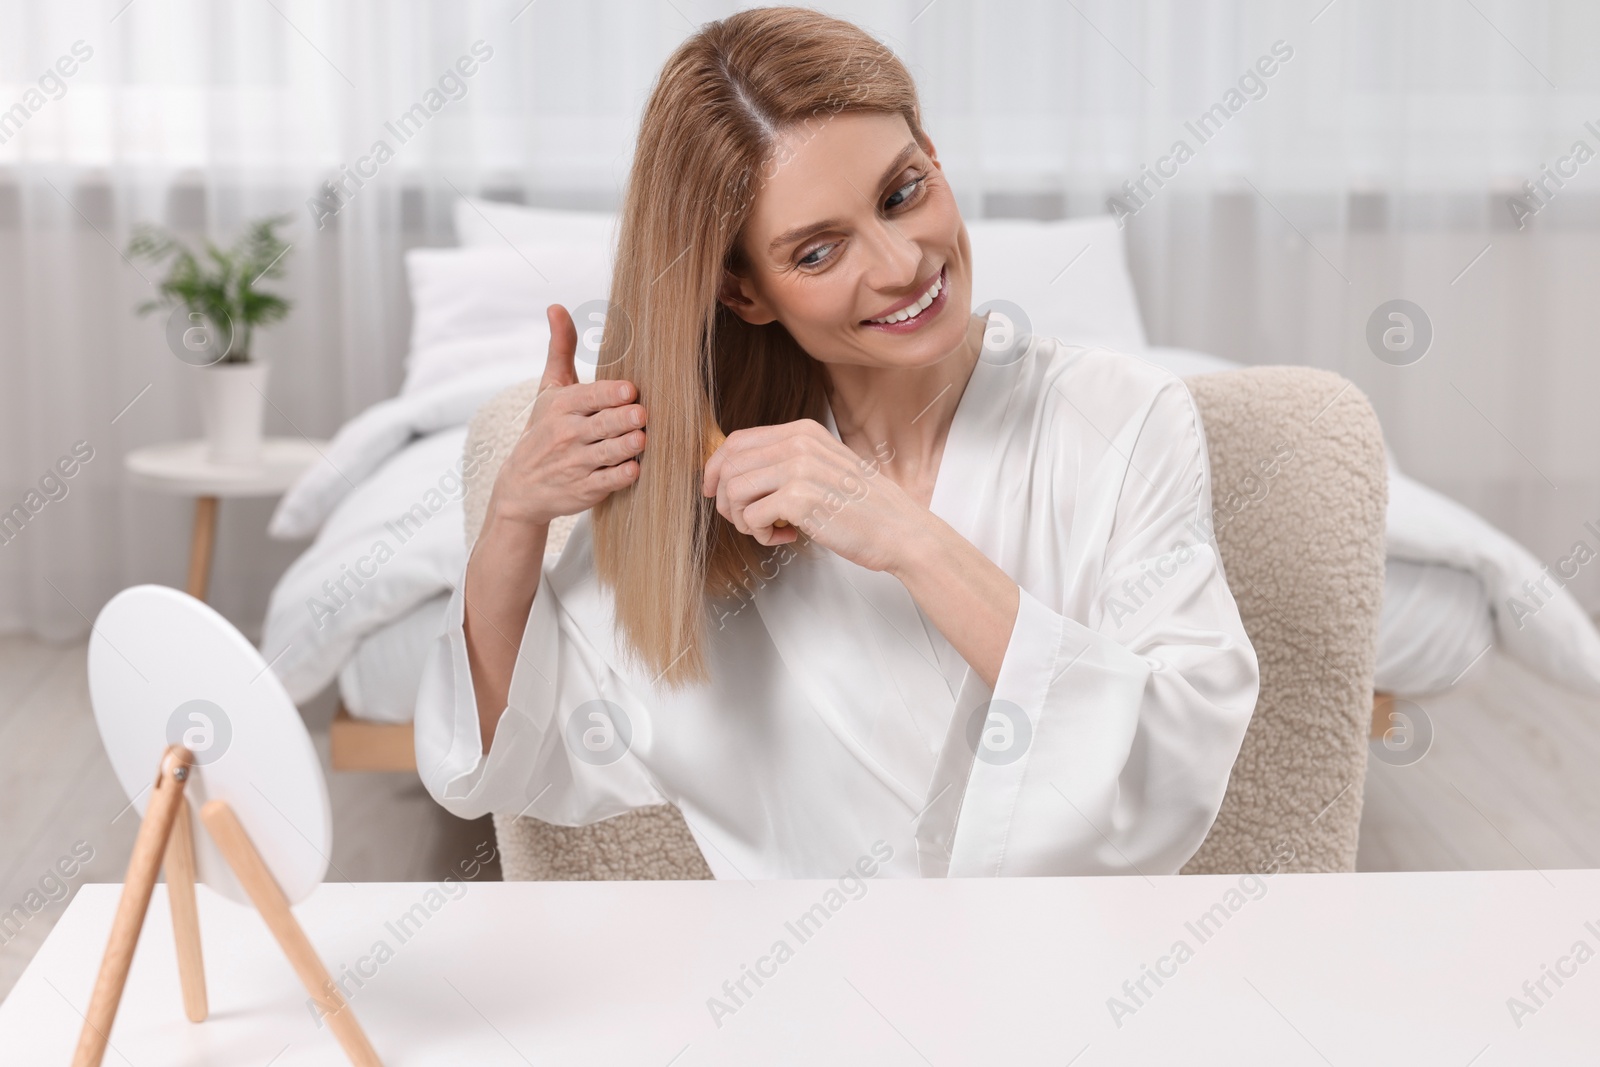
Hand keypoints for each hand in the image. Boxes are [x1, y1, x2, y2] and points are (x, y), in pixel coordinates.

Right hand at [484, 304, 647, 527]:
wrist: (521, 486)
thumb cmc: (544, 429)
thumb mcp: (548, 389)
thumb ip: (560, 349)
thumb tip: (556, 306)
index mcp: (561, 406)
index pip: (588, 396)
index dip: (609, 394)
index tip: (629, 389)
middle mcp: (567, 434)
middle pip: (601, 424)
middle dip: (622, 419)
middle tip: (642, 414)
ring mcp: (575, 464)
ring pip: (606, 454)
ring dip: (625, 447)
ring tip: (641, 438)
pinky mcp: (584, 490)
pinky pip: (605, 482)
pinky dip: (620, 476)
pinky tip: (635, 468)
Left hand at [701, 419, 924, 572]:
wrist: (900, 531)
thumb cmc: (863, 507)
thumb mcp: (825, 467)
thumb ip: (787, 461)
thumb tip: (736, 473)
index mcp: (803, 431)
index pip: (738, 441)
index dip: (716, 468)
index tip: (713, 491)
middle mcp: (799, 443)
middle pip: (729, 465)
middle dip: (727, 499)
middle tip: (746, 521)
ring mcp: (799, 469)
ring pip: (735, 491)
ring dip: (742, 519)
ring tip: (768, 531)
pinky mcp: (800, 500)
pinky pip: (752, 517)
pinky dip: (760, 535)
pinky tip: (785, 538)